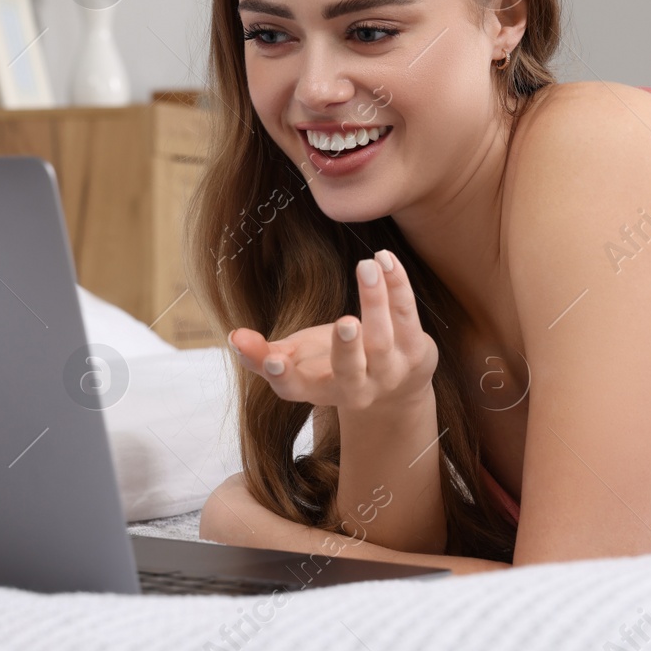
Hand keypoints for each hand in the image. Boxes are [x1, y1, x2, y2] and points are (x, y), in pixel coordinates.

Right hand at [228, 249, 437, 413]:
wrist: (398, 388)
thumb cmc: (335, 366)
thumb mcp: (297, 361)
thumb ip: (262, 354)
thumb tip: (234, 336)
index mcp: (317, 390)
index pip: (294, 389)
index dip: (282, 377)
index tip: (273, 360)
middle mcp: (356, 389)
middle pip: (351, 372)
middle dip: (347, 349)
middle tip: (346, 322)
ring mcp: (389, 374)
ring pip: (383, 340)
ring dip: (375, 300)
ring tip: (366, 265)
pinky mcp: (416, 354)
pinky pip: (407, 317)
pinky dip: (397, 287)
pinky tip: (385, 260)